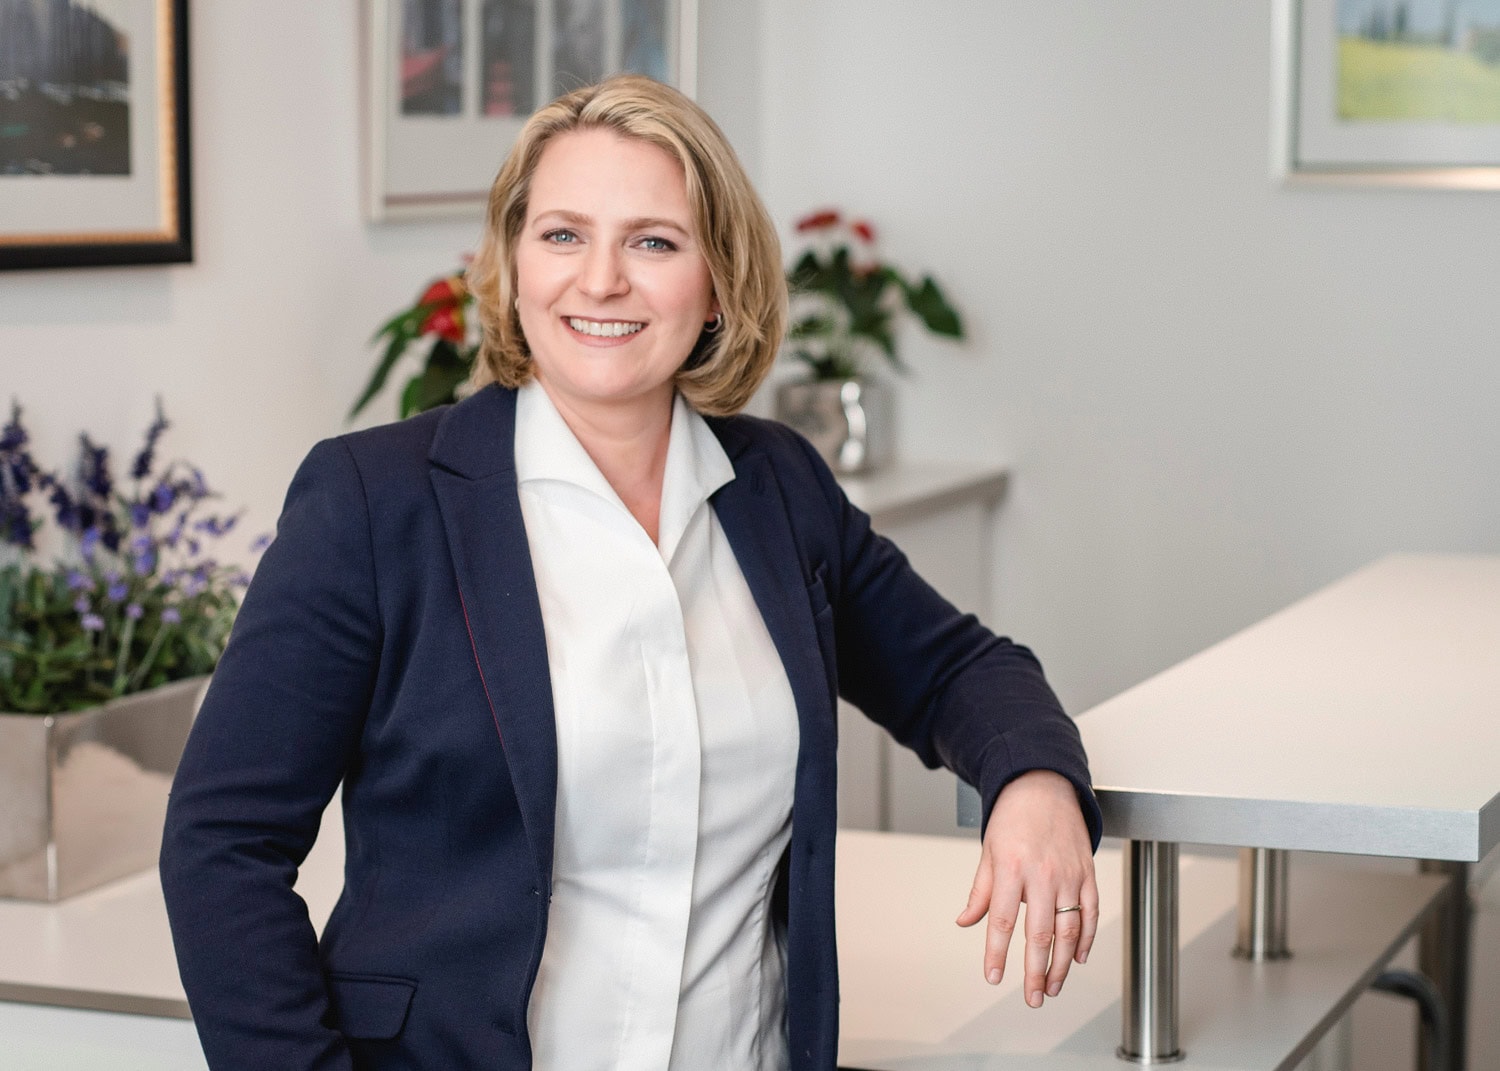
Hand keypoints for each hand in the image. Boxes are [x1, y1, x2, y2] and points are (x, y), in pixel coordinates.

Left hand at [954, 769, 1098, 1007]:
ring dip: (1062, 963)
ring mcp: (1069, 875)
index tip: (992, 977)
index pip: (1002, 921)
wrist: (1043, 786)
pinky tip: (1078, 958)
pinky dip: (1087, 938)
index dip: (997, 953)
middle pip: (1041, 934)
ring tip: (1052, 987)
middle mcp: (1043, 874)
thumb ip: (980, 892)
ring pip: (1070, 929)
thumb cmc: (1012, 818)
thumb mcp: (988, 852)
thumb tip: (965, 922)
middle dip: (1036, 972)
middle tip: (1032, 998)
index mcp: (1012, 868)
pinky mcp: (1088, 873)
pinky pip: (1091, 912)